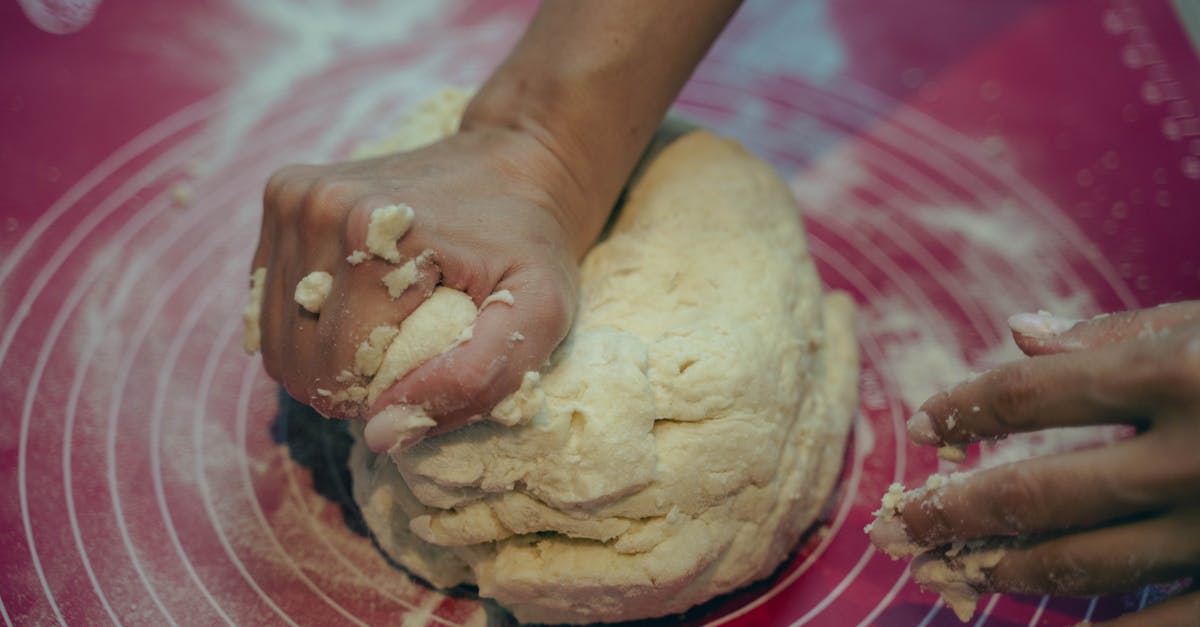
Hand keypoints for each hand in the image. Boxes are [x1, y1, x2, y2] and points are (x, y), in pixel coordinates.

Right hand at [251, 125, 598, 432]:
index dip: (382, 397)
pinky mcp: (282, 196)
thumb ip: (470, 380)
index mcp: (373, 234)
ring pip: (275, 336)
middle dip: (348, 381)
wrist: (516, 162)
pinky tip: (357, 300)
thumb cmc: (531, 245)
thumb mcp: (537, 316)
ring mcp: (292, 197)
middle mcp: (318, 207)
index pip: (338, 374)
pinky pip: (268, 299)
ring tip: (385, 328)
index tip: (429, 372)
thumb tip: (379, 432)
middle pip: (297, 358)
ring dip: (325, 351)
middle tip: (407, 357)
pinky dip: (308, 318)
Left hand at [871, 301, 1199, 624]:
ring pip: (1087, 563)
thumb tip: (1018, 333)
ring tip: (945, 569)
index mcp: (1170, 375)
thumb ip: (1116, 333)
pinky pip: (1163, 624)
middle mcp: (1187, 457)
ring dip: (1003, 571)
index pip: (1031, 396)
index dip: (963, 412)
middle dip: (950, 513)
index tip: (918, 429)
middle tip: (893, 526)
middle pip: (1037, 494)